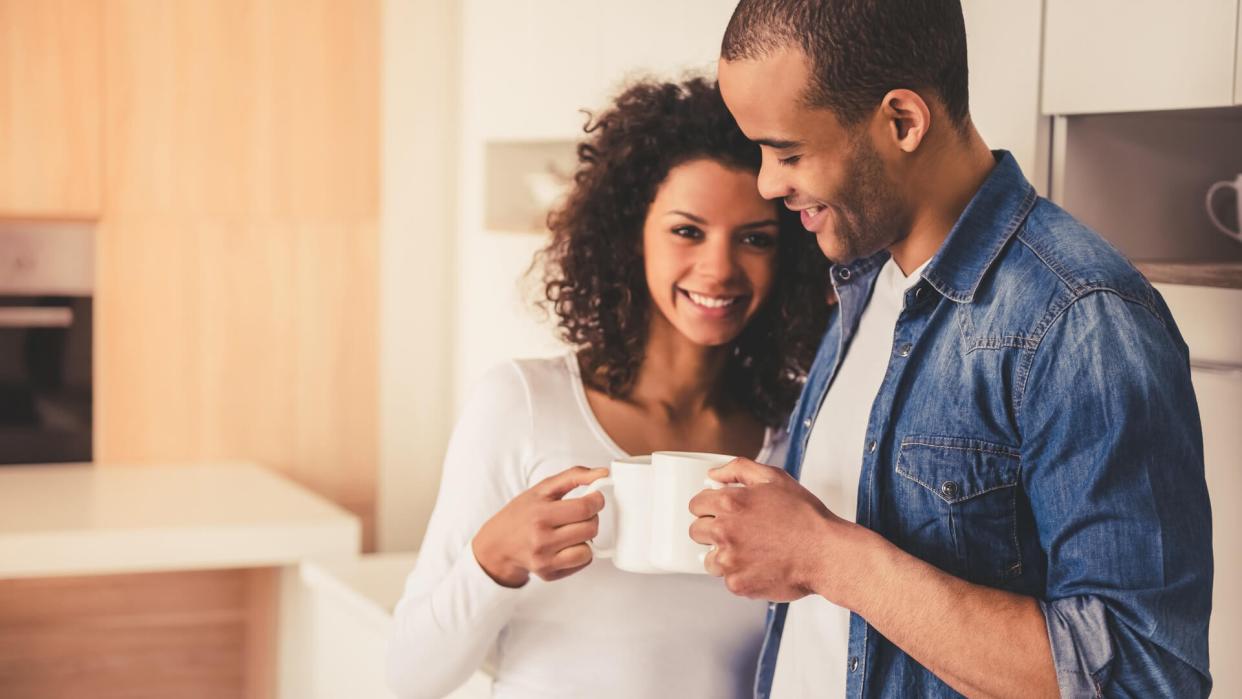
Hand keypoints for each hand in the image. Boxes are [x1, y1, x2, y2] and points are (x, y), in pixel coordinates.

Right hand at [473, 466, 608, 587]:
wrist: (497, 545)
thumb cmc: (521, 514)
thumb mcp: (542, 489)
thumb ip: (574, 476)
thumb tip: (603, 473)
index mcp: (540, 514)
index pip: (584, 508)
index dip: (597, 500)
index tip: (595, 498)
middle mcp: (541, 539)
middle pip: (590, 528)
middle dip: (592, 518)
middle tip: (581, 514)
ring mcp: (545, 560)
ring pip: (588, 549)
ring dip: (586, 538)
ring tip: (572, 530)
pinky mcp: (549, 574)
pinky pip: (582, 562)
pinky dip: (581, 552)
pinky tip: (567, 545)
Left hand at [689, 458, 858, 602]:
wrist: (826, 553)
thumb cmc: (805, 516)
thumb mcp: (775, 478)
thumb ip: (738, 469)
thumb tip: (712, 475)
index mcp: (729, 503)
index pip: (696, 505)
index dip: (710, 507)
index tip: (721, 513)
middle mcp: (724, 531)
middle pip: (696, 531)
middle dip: (712, 530)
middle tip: (738, 532)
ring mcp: (729, 560)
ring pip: (709, 559)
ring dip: (724, 555)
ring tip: (752, 551)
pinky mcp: (737, 584)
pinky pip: (728, 579)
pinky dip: (741, 575)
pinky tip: (761, 565)